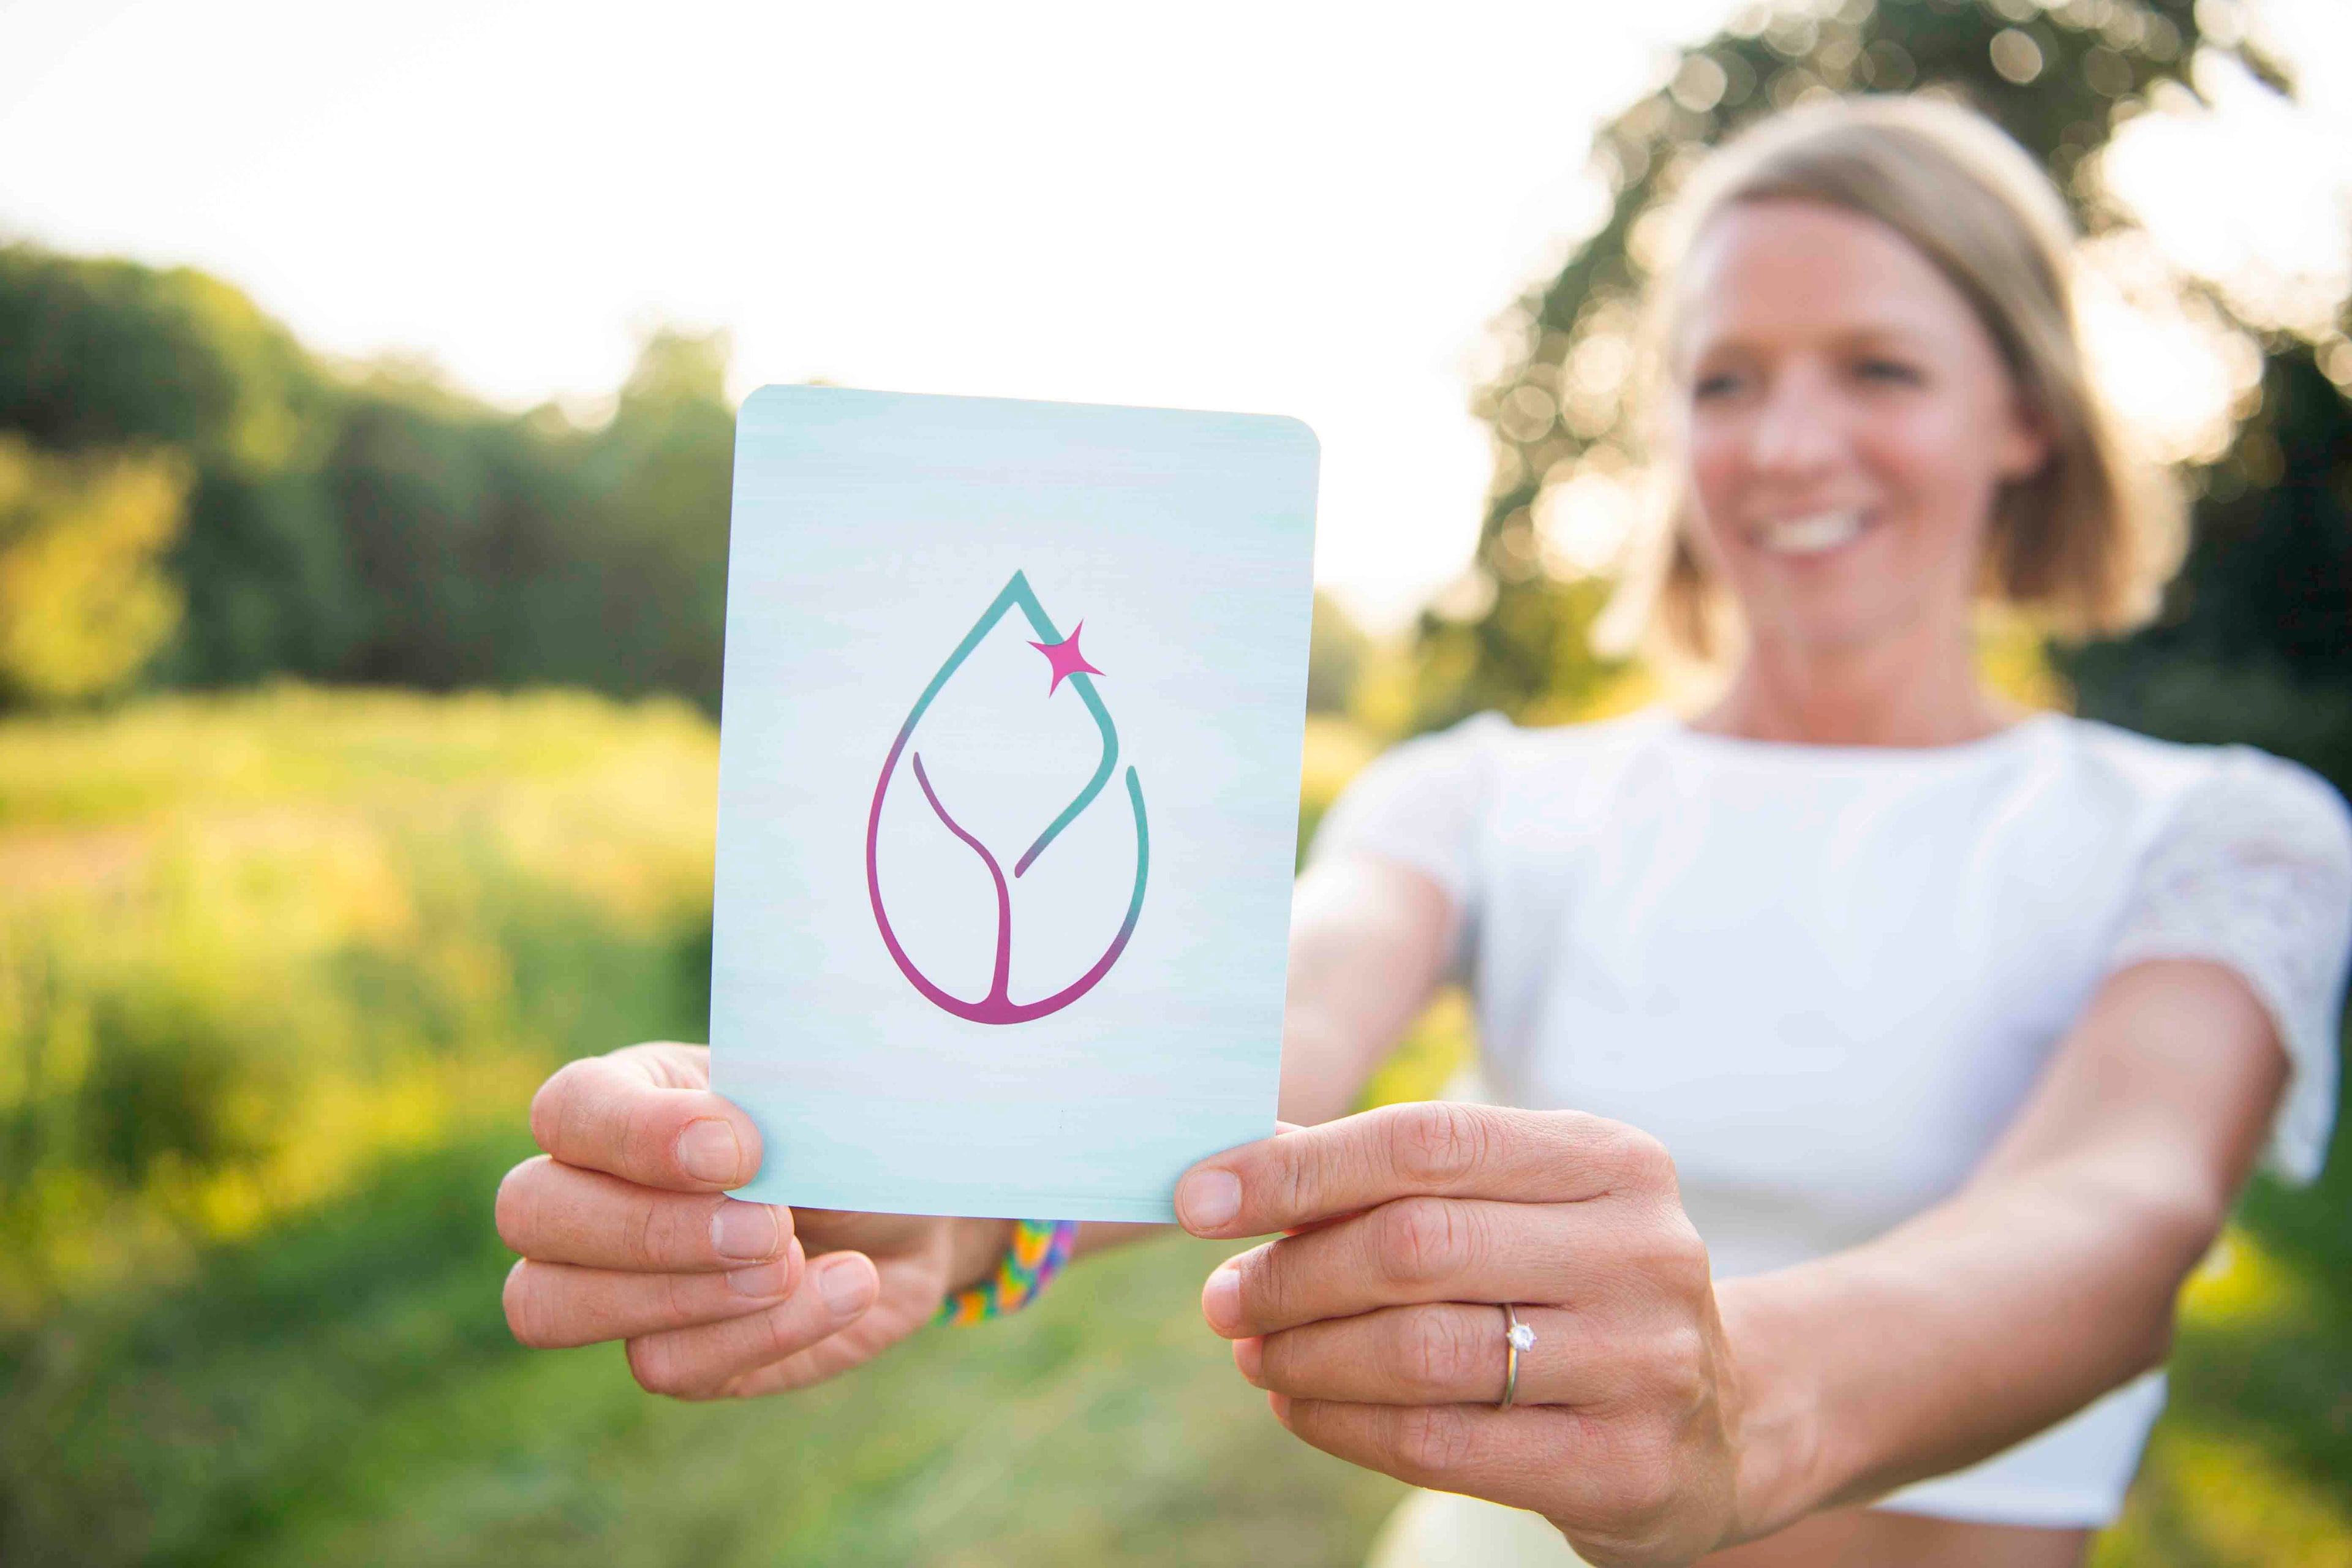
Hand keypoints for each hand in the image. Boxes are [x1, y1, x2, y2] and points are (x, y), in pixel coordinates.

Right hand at [495, 1042, 993, 1398]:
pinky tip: (843, 1286)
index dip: (639, 1136)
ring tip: (795, 1260)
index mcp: (628, 1094)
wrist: (921, 1211)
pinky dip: (761, 1334)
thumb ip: (769, 1108)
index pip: (568, 1108)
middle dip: (651, 1228)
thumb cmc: (857, 1133)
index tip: (742, 1150)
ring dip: (685, 1293)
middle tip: (773, 1225)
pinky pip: (662, 1366)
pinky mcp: (665, 1352)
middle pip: (530, 1212)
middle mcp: (593, 1186)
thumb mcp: (824, 1099)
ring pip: (550, 1306)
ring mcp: (613, 1280)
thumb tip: (730, 1149)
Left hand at [1175, 1102, 1749, 1566]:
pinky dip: (1343, 1425)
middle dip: (1294, 1273)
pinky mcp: (1624, 1464)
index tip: (1197, 1197)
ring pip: (1422, 1351)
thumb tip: (1239, 1149)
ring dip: (1307, 1355)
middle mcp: (1640, 1250)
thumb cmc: (1574, 1289)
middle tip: (1225, 1296)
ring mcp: (1643, 1362)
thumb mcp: (1516, 1208)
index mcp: (1609, 1160)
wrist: (1724, 1420)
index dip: (1298, 1168)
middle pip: (1416, 1245)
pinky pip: (1442, 1444)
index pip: (1427, 1142)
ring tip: (1254, 1353)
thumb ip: (1394, 1175)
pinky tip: (1298, 1407)